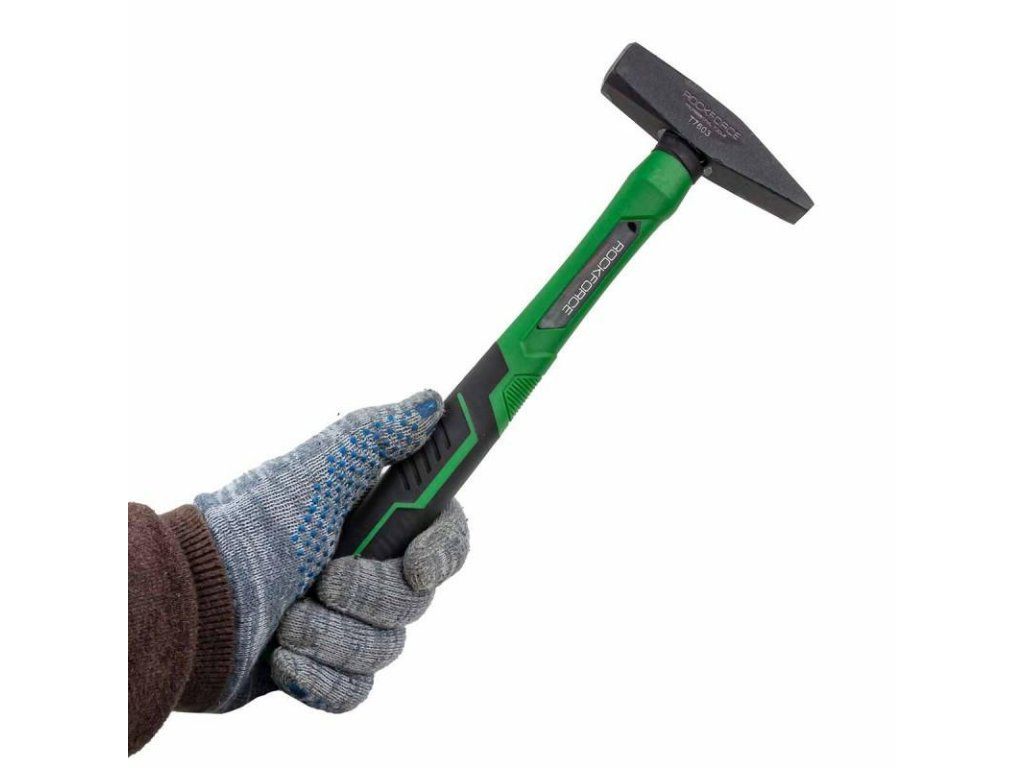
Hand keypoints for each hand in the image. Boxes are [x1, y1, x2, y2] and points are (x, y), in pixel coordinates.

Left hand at [194, 390, 443, 710]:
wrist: (188, 602)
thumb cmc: (249, 529)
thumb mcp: (315, 471)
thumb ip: (376, 436)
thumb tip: (430, 402)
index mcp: (375, 523)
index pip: (444, 537)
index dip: (444, 551)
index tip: (420, 563)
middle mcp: (369, 572)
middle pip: (416, 600)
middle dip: (369, 595)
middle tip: (327, 580)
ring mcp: (347, 624)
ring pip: (386, 649)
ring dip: (332, 635)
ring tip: (287, 620)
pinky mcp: (325, 670)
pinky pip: (354, 691)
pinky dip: (318, 677)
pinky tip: (281, 657)